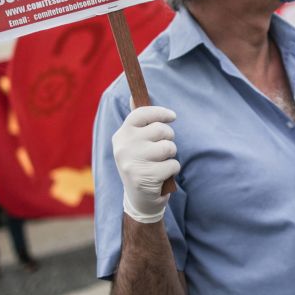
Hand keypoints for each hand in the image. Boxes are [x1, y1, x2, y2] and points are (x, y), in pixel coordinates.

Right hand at [112, 106, 179, 223]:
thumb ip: (137, 121)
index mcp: (121, 135)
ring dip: (171, 156)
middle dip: (168, 139)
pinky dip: (172, 170)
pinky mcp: (145, 177)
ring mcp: (132, 162)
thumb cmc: (141, 164)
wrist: (139, 200)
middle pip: (161, 130)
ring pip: (169, 147)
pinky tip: (161, 177)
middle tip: (161, 151)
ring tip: (160, 163)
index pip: (141, 113)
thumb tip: (133, 94)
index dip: (160, 113)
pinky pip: (173, 164)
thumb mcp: (135, 143)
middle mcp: (123, 147)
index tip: (172, 116)